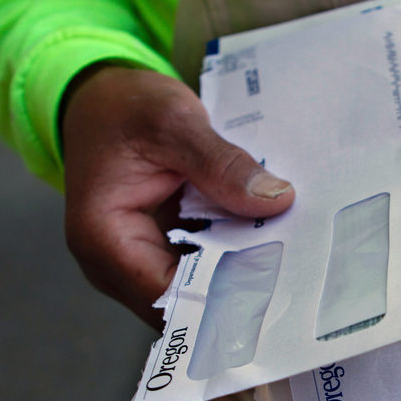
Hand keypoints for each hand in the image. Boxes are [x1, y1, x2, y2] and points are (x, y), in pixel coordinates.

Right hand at [62, 66, 293, 327]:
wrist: (101, 99)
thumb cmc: (123, 108)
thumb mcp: (174, 122)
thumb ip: (222, 164)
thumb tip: (276, 200)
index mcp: (105, 241)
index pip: (169, 297)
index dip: (221, 298)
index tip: (275, 283)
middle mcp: (115, 266)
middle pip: (188, 301)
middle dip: (239, 288)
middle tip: (298, 272)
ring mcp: (140, 262)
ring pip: (200, 289)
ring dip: (240, 272)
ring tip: (293, 257)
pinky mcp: (161, 252)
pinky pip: (202, 266)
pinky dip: (233, 254)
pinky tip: (270, 241)